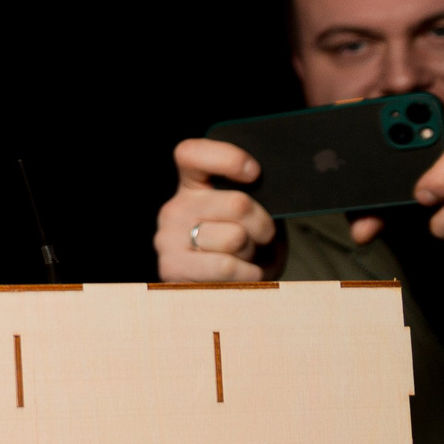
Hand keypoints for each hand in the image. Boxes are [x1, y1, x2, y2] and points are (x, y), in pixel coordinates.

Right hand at [153, 138, 278, 280]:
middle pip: (237, 203)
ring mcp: (168, 238)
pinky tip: (240, 274)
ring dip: (252, 252)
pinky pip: (227, 265)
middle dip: (262, 225)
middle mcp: (175, 208)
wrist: (236, 290)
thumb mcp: (254, 215)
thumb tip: (275, 192)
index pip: (192, 154)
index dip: (226, 158)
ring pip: (235, 237)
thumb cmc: (249, 246)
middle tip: (260, 237)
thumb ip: (255, 197)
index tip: (255, 173)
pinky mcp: (171, 267)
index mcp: (192, 185)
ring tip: (244, 257)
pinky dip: (248, 273)